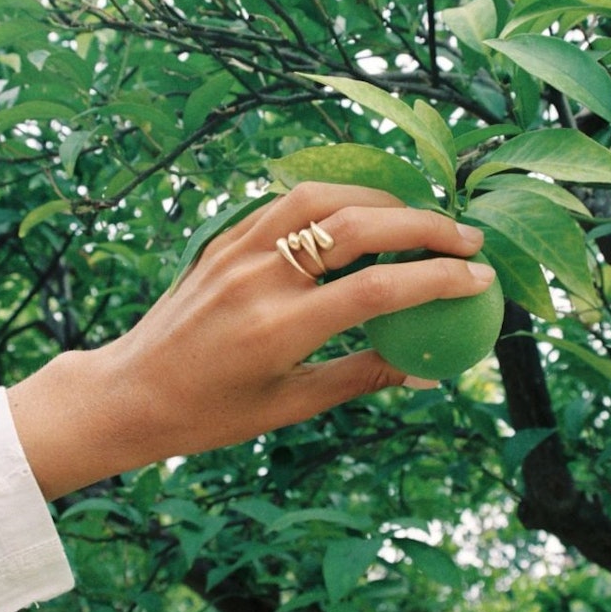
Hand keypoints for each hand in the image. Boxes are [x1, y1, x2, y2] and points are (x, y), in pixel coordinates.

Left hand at [8, 183, 493, 498]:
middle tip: (467, 236)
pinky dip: (333, 200)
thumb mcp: (290, 406)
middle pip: (358, 227)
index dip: (439, 280)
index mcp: (278, 329)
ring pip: (321, 197)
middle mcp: (259, 277)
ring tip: (416, 219)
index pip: (379, 289)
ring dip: (380, 200)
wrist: (131, 391)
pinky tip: (357, 215)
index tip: (480, 278)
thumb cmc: (210, 413)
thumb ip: (361, 378)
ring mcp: (237, 250)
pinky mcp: (223, 239)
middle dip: (425, 225)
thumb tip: (424, 370)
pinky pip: (286, 203)